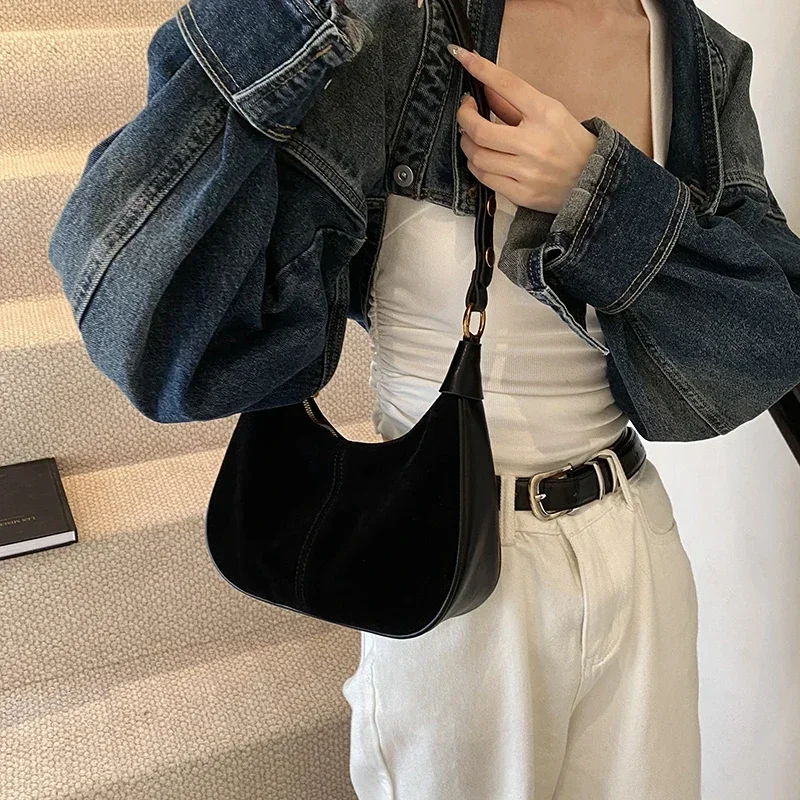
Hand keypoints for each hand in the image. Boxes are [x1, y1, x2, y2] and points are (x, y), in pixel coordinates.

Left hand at [447, 44, 598, 214]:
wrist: (592, 180)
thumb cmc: (570, 144)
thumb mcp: (550, 113)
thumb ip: (515, 103)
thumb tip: (484, 88)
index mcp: (547, 114)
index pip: (508, 85)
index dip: (482, 70)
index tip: (464, 58)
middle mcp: (535, 143)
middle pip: (480, 129)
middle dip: (464, 118)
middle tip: (466, 112)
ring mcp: (528, 171)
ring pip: (478, 156)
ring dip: (467, 144)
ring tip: (472, 138)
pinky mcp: (522, 194)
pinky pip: (485, 178)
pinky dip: (476, 166)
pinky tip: (481, 159)